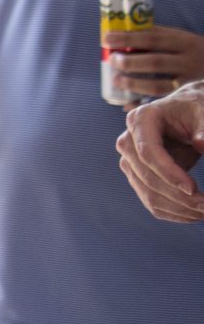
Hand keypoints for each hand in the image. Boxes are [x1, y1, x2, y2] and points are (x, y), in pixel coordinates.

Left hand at [108, 25, 203, 100]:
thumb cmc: (192, 52)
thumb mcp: (181, 40)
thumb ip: (155, 39)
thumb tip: (116, 40)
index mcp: (184, 42)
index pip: (153, 38)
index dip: (128, 38)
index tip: (107, 38)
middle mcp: (189, 61)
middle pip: (155, 62)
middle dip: (129, 62)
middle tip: (112, 60)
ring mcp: (189, 81)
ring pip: (158, 85)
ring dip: (133, 84)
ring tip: (116, 80)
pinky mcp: (186, 97)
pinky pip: (161, 102)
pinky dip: (143, 103)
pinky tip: (128, 104)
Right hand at [119, 82, 203, 222]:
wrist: (188, 112)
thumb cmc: (197, 109)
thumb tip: (202, 144)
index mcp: (141, 119)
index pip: (148, 153)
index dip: (169, 173)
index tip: (194, 189)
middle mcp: (128, 141)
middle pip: (146, 177)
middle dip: (177, 197)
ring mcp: (130, 160)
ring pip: (147, 192)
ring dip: (177, 208)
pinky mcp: (138, 175)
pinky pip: (151, 200)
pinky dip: (172, 212)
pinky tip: (193, 215)